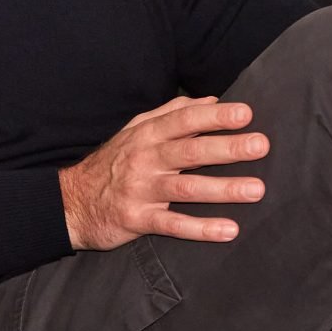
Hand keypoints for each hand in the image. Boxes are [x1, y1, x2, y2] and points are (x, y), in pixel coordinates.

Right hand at [59, 94, 269, 249]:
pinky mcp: (137, 220)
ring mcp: (141, 191)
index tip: (246, 114)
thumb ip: (172, 114)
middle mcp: (145, 160)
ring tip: (256, 189)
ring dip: (223, 189)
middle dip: (227, 148)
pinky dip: (201, 228)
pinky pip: (173, 225)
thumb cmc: (113, 162)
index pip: (184, 120)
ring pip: (187, 189)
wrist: (70, 202)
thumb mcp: (136, 131)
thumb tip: (210, 100)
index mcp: (147, 135)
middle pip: (190, 152)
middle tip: (260, 145)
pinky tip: (229, 230)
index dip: (215, 116)